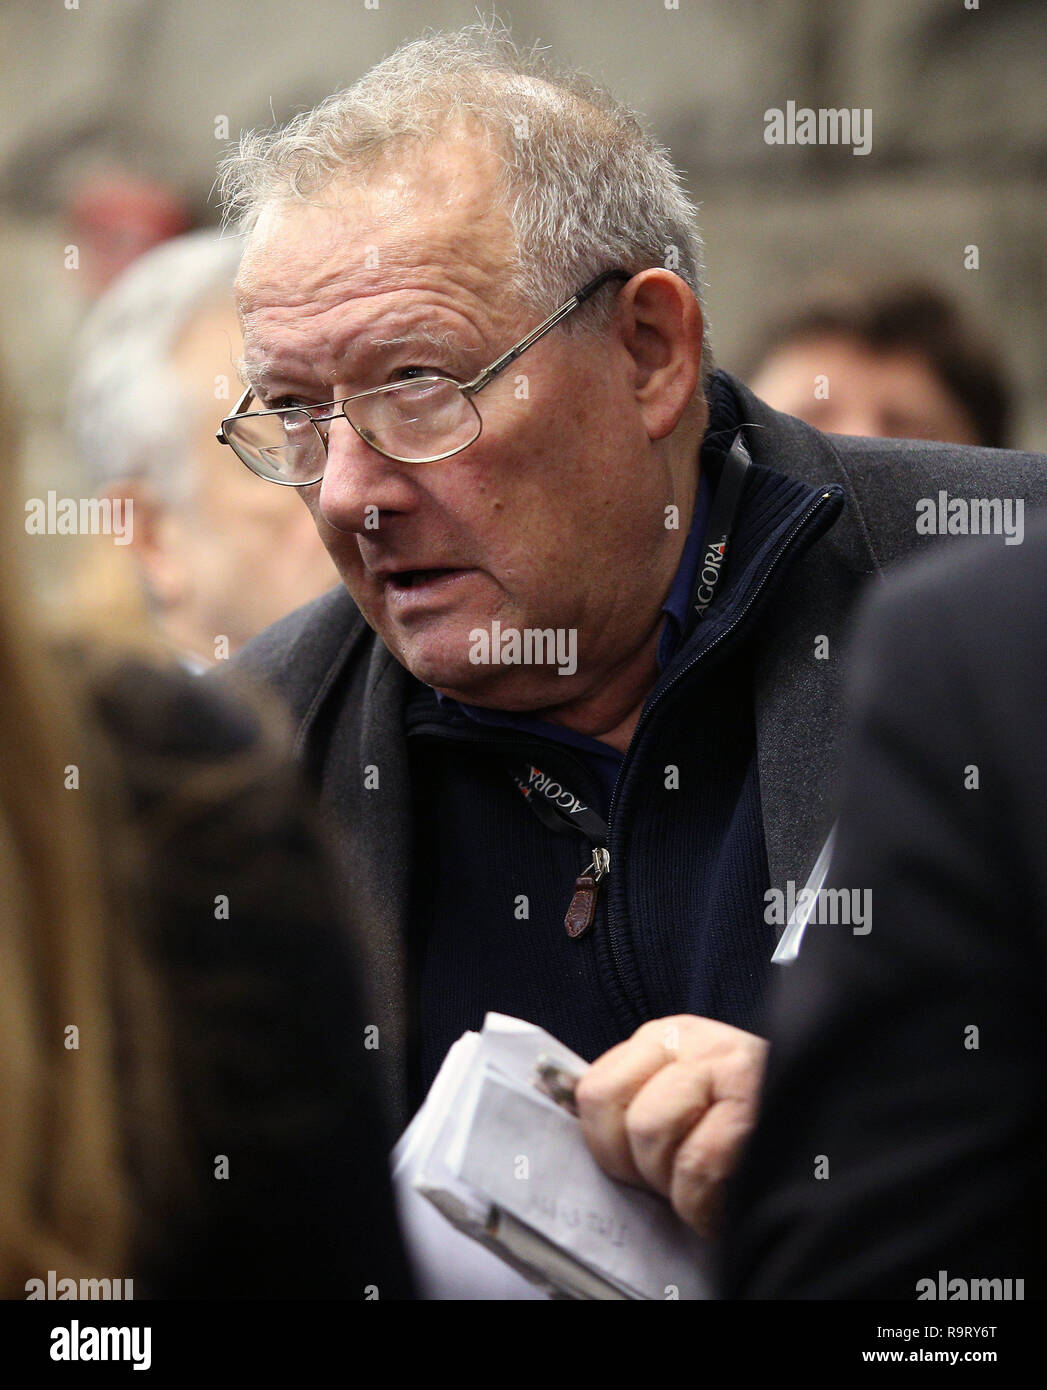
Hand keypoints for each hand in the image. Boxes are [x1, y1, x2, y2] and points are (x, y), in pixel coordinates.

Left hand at [574, 1015, 767, 1237]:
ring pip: (649, 1132)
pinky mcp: (757, 1103)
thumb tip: (588, 1139)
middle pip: (611, 1110)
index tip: (632, 1172)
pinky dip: (702, 1205)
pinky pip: (698, 1164)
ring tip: (702, 1194)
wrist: (839, 1116)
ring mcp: (727, 1068)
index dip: (602, 1144)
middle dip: (633, 1166)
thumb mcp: (690, 1095)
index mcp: (667, 1037)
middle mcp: (693, 1042)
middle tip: (669, 1186)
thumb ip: (642, 1104)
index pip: (593, 1088)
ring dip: (671, 1185)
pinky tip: (722, 1208)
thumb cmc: (755, 1123)